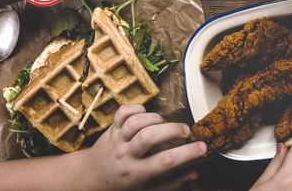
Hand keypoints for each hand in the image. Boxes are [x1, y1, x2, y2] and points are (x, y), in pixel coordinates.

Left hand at [77, 104, 206, 190]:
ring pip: (136, 122)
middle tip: (185, 132)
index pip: (164, 162)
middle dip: (171, 130)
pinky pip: (123, 111)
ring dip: (156, 119)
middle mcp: (125, 156)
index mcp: (135, 174)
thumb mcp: (147, 190)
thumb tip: (194, 175)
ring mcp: (117, 140)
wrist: (90, 178)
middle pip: (148, 137)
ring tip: (165, 125)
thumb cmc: (122, 185)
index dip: (186, 153)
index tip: (202, 147)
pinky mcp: (111, 128)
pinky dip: (138, 108)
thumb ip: (171, 182)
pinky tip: (147, 116)